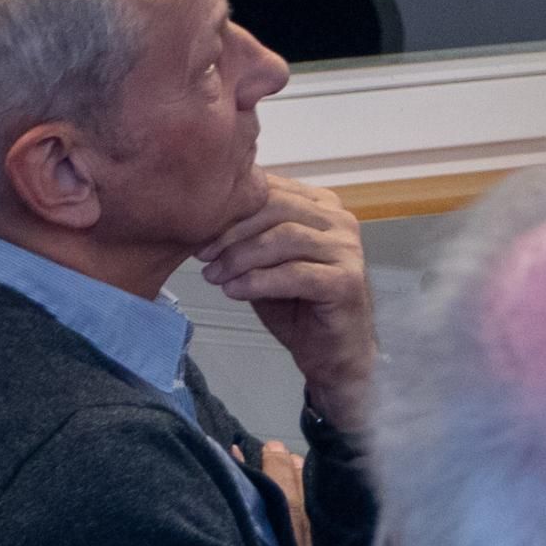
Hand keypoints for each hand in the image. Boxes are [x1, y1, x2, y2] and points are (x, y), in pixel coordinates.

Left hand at [197, 174, 375, 413]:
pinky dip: (258, 281)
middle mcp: (340, 221)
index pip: (271, 191)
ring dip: (241, 257)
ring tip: (215, 276)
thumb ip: (247, 240)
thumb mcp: (266, 265)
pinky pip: (294, 274)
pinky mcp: (347, 282)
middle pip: (277, 208)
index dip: (231, 209)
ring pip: (284, 238)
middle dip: (233, 231)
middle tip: (203, 255)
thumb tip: (202, 222)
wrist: (333, 355)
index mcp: (322, 207)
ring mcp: (347, 250)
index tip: (198, 233)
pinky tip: (234, 291)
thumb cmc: (299, 307)